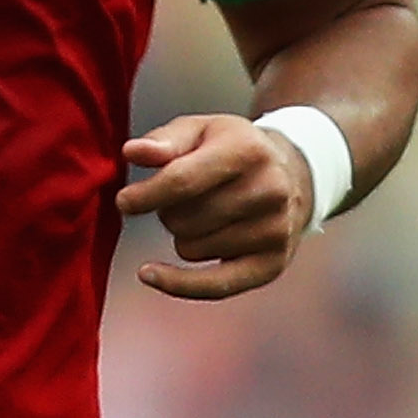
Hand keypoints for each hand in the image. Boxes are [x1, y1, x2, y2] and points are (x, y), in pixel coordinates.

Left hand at [115, 116, 313, 302]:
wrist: (293, 175)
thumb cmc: (233, 151)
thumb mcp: (202, 131)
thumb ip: (165, 140)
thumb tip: (132, 152)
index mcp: (247, 150)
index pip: (182, 181)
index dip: (145, 195)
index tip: (124, 202)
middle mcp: (269, 191)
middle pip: (183, 219)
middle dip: (169, 211)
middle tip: (185, 199)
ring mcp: (274, 230)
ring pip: (191, 249)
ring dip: (184, 235)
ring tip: (204, 215)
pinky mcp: (272, 264)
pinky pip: (212, 286)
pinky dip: (178, 283)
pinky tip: (149, 273)